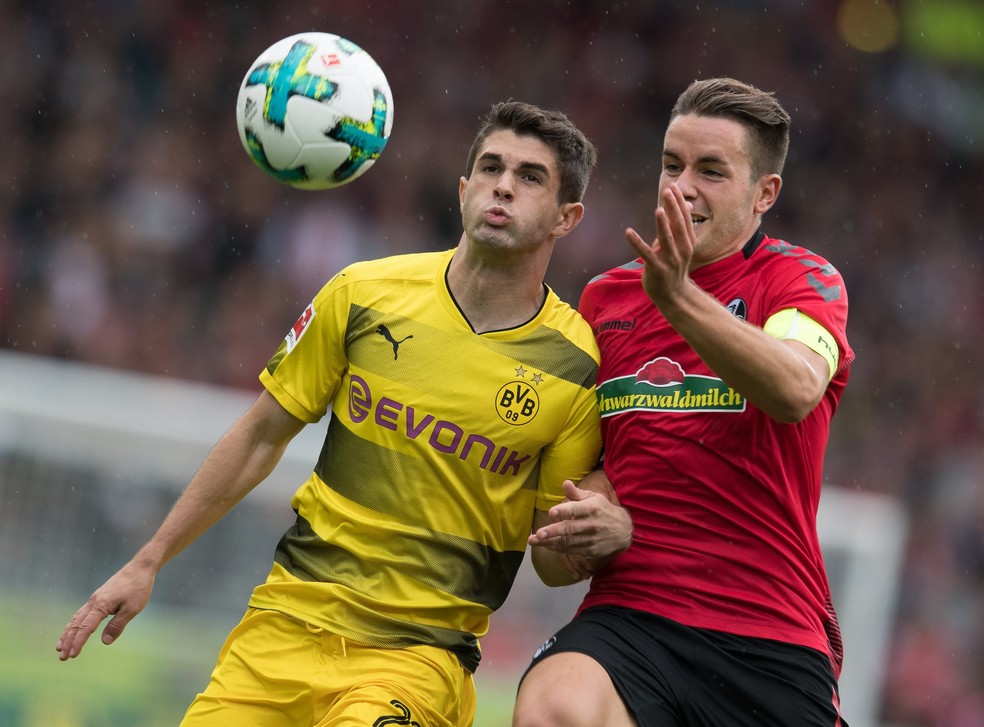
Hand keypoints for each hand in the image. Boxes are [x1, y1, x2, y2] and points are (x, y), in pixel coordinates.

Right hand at [55, 560, 155, 659]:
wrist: (140, 567)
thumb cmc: (138, 588)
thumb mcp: (132, 609)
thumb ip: (117, 625)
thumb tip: (104, 642)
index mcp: (101, 605)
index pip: (86, 627)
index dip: (78, 642)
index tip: (71, 655)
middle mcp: (94, 602)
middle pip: (76, 624)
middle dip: (68, 641)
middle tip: (61, 658)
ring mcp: (95, 599)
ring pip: (76, 618)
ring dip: (68, 633)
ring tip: (59, 647)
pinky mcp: (98, 597)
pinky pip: (82, 613)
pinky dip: (74, 624)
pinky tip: (73, 630)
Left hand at [528, 479, 631, 566]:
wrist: (624, 531)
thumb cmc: (604, 510)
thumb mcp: (594, 498)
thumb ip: (576, 493)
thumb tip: (564, 482)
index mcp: (592, 508)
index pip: (576, 509)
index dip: (563, 511)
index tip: (551, 513)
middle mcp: (591, 524)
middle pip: (570, 528)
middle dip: (553, 532)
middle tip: (538, 534)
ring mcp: (591, 539)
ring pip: (568, 542)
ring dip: (550, 542)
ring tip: (534, 541)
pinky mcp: (591, 551)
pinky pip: (571, 550)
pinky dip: (558, 548)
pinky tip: (547, 545)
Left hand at [625, 183, 695, 305]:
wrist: (673, 295)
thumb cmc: (673, 267)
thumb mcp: (680, 246)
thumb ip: (680, 226)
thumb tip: (686, 205)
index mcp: (687, 242)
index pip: (685, 219)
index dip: (679, 203)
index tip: (673, 187)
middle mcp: (682, 250)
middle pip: (679, 225)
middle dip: (674, 207)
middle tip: (668, 190)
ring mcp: (670, 260)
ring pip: (667, 239)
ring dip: (663, 224)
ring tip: (658, 209)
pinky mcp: (657, 269)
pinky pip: (646, 254)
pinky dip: (637, 242)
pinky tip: (628, 232)